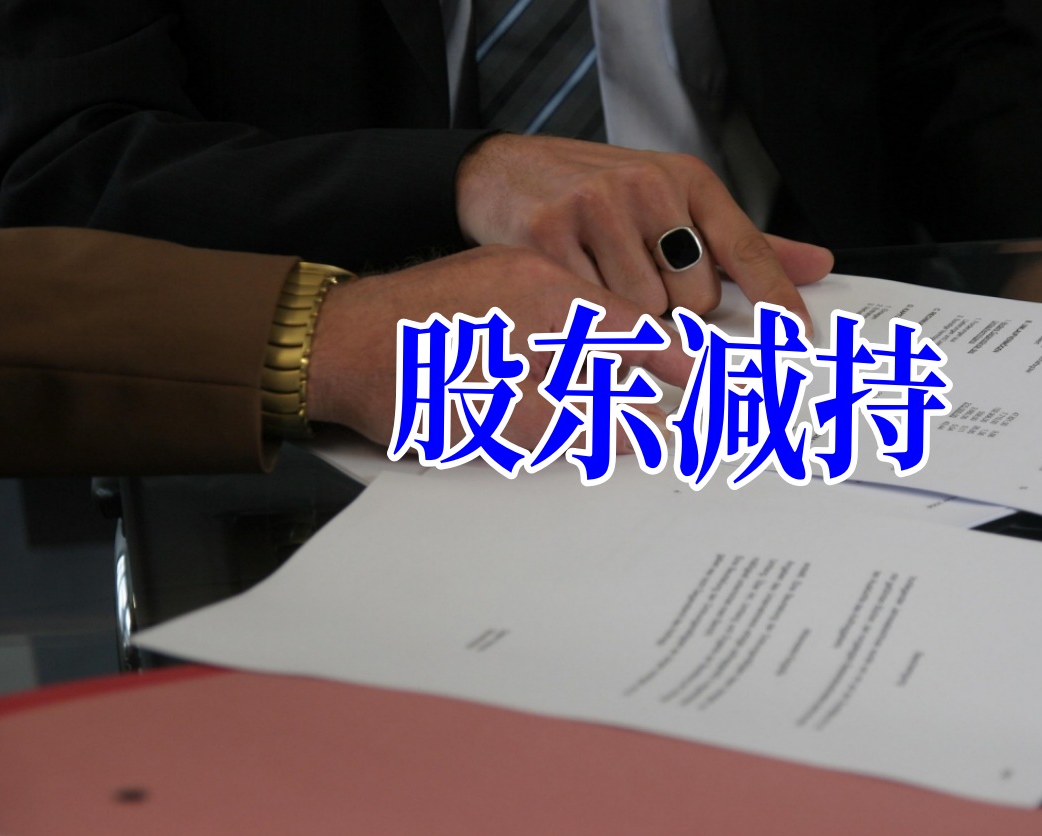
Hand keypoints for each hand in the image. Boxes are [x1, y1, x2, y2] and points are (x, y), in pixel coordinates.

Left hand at [304, 245, 692, 449]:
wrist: (323, 346)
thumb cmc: (402, 380)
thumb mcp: (497, 418)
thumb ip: (577, 424)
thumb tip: (641, 434)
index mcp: (548, 299)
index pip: (641, 328)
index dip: (684, 360)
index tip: (718, 381)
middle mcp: (534, 277)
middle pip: (618, 322)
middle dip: (653, 362)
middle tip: (687, 396)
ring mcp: (507, 279)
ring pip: (584, 323)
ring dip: (610, 358)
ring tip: (632, 398)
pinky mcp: (484, 290)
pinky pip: (550, 319)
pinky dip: (572, 350)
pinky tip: (566, 381)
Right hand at [455, 134, 831, 329]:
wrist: (503, 169)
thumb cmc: (595, 191)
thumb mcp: (675, 201)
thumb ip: (740, 243)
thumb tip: (815, 264)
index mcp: (687, 181)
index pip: (746, 247)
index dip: (776, 297)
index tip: (797, 335)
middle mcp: (648, 188)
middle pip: (694, 298)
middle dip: (675, 313)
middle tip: (644, 288)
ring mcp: (598, 208)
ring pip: (644, 311)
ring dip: (629, 319)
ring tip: (605, 284)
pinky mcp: (551, 232)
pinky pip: (590, 308)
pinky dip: (586, 316)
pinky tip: (575, 287)